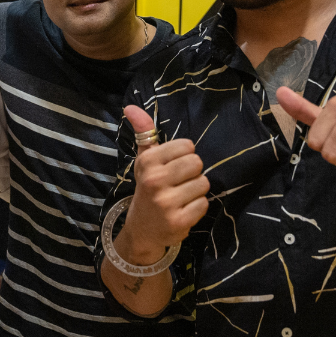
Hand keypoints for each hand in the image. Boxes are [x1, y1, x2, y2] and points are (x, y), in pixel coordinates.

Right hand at [116, 105, 209, 262]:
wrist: (142, 230)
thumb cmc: (148, 188)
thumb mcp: (144, 160)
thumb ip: (143, 132)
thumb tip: (130, 106)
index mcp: (147, 162)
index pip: (187, 145)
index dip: (184, 155)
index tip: (173, 166)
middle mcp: (155, 181)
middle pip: (197, 163)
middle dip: (192, 173)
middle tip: (179, 183)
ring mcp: (166, 203)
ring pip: (203, 183)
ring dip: (196, 190)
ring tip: (181, 196)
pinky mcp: (179, 221)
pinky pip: (204, 204)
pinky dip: (197, 207)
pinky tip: (184, 209)